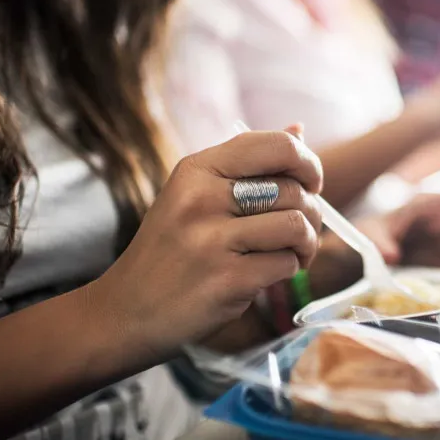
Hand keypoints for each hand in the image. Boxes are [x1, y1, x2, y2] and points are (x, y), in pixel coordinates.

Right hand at [87, 131, 322, 360]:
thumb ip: (249, 165)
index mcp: (197, 170)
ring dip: (306, 244)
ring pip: (296, 226)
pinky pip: (286, 264)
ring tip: (293, 254)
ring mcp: (211, 241)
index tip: (311, 184)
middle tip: (301, 233)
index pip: (276, 146)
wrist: (127, 310)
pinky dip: (289, 271)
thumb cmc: (172, 250)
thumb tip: (299, 129)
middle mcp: (201, 199)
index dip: (307, 163)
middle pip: (293, 190)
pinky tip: (269, 276)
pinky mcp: (226, 280)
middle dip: (312, 213)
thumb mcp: (197, 195)